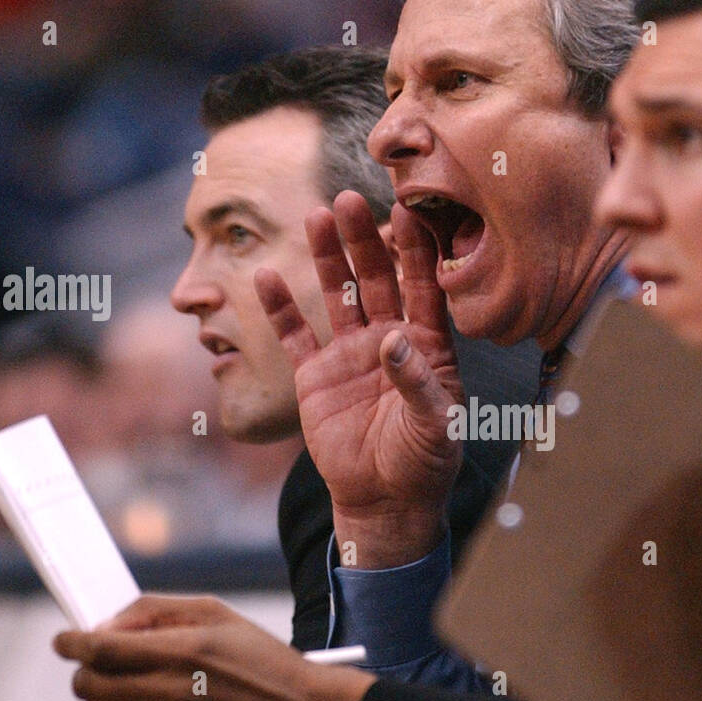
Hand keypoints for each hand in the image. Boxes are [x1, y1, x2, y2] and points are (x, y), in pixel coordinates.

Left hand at [55, 594, 371, 700]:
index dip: (73, 644)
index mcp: (183, 647)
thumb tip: (106, 626)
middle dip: (88, 681)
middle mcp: (174, 691)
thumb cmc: (271, 669)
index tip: (66, 643)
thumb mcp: (223, 618)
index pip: (98, 646)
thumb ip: (159, 611)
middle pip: (91, 688)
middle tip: (101, 680)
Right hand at [255, 194, 464, 567]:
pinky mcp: (317, 376)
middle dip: (364, 239)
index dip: (415, 251)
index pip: (422, 288)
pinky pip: (296, 335)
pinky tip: (266, 276)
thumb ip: (417, 382)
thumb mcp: (435, 426)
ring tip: (316, 216)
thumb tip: (395, 341)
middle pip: (376, 279)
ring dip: (327, 257)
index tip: (408, 211)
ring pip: (337, 295)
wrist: (385, 501)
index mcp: (427, 346)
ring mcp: (350, 354)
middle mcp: (389, 339)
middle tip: (350, 199)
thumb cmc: (424, 464)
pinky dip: (281, 308)